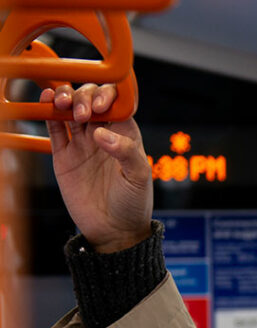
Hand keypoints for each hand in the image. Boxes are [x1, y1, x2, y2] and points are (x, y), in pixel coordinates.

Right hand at [42, 83, 153, 253]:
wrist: (114, 230)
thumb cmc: (134, 204)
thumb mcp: (139, 177)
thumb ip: (125, 152)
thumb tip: (101, 133)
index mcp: (126, 135)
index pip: (116, 103)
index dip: (107, 96)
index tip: (100, 107)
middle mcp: (104, 134)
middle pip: (91, 100)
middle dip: (84, 96)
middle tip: (83, 112)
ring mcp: (82, 143)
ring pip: (71, 109)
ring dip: (65, 98)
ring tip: (62, 103)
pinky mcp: (63, 155)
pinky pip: (54, 128)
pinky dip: (49, 112)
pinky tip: (47, 101)